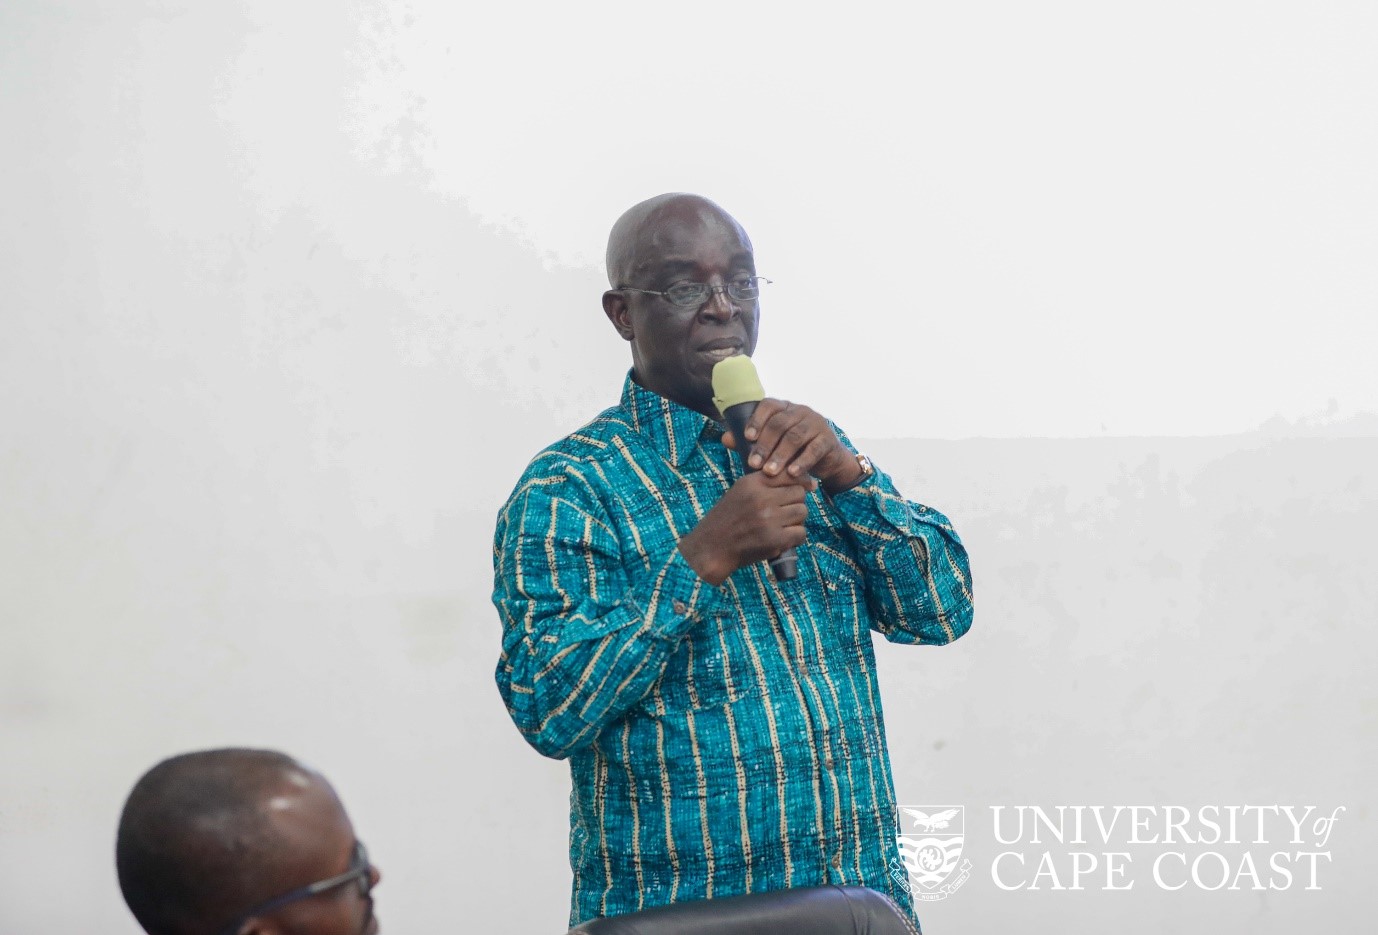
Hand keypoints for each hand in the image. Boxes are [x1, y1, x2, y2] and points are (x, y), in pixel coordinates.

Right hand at [677, 469, 814, 585]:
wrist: (711, 547)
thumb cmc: (727, 519)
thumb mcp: (741, 492)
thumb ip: (766, 484)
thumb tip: (807, 482)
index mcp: (752, 483)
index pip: (788, 473)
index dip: (801, 480)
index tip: (807, 486)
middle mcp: (761, 498)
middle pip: (799, 493)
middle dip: (796, 502)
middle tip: (785, 512)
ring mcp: (768, 519)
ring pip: (802, 512)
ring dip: (796, 520)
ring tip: (783, 526)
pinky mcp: (774, 539)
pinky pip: (800, 533)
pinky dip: (795, 537)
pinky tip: (784, 539)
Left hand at [723, 398, 863, 493]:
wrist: (827, 459)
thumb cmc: (794, 449)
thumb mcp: (773, 444)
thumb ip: (751, 440)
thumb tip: (725, 438)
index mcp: (784, 408)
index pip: (769, 406)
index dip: (757, 420)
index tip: (747, 437)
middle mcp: (800, 411)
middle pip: (780, 424)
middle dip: (765, 445)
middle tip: (754, 463)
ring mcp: (816, 424)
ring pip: (795, 437)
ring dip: (780, 455)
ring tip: (770, 472)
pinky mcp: (827, 439)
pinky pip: (814, 449)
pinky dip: (802, 462)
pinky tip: (792, 473)